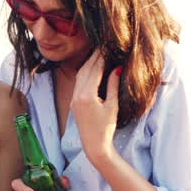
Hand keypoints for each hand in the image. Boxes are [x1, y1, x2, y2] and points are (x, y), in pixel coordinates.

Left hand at [68, 51, 119, 165]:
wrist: (94, 145)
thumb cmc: (106, 128)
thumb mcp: (112, 106)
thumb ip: (113, 85)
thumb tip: (117, 67)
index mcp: (87, 95)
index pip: (95, 70)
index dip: (101, 57)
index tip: (108, 47)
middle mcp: (78, 95)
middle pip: (86, 69)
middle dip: (94, 57)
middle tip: (103, 45)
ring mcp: (74, 98)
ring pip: (80, 74)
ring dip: (89, 63)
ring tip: (98, 53)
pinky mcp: (74, 102)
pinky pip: (78, 82)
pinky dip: (85, 72)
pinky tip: (92, 68)